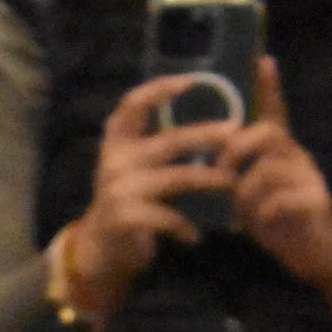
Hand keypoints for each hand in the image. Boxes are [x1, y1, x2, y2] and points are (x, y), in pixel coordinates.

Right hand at [60, 73, 238, 317]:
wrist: (98, 249)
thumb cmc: (125, 202)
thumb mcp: (132, 168)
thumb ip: (156, 147)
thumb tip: (205, 125)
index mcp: (117, 141)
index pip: (133, 105)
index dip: (158, 89)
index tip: (189, 82)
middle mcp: (116, 160)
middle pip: (169, 141)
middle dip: (205, 134)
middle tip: (234, 131)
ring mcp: (119, 188)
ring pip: (176, 178)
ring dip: (207, 179)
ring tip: (230, 182)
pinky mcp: (125, 217)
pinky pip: (166, 217)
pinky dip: (183, 227)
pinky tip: (194, 236)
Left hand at [223, 62, 331, 331]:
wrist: (322, 259)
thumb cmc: (284, 228)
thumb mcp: (255, 201)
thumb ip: (240, 180)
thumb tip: (218, 168)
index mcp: (283, 155)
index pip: (276, 114)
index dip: (270, 88)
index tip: (264, 59)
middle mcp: (299, 158)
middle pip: (267, 134)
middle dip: (237, 150)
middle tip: (223, 173)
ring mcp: (311, 178)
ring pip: (267, 170)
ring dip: (248, 193)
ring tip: (249, 215)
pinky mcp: (317, 202)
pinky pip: (281, 199)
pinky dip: (265, 213)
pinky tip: (266, 225)